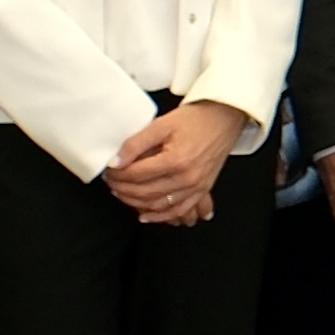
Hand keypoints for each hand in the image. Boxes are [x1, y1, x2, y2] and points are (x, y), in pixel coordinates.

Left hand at [108, 95, 249, 224]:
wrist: (225, 118)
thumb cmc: (197, 118)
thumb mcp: (161, 124)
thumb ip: (136, 143)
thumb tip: (116, 162)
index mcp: (176, 160)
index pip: (137, 174)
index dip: (118, 174)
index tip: (109, 169)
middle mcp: (187, 178)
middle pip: (145, 192)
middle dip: (122, 189)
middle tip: (110, 181)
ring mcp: (196, 187)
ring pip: (158, 205)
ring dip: (136, 203)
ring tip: (122, 193)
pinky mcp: (202, 190)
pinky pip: (179, 210)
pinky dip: (161, 216)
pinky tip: (146, 215)